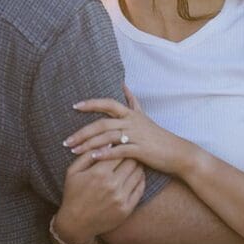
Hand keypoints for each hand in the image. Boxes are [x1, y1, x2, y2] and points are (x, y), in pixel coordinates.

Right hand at [54, 152, 145, 243]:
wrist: (75, 224)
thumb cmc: (73, 194)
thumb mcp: (73, 171)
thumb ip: (89, 154)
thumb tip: (106, 143)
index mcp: (99, 173)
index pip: (119, 152)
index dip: (121, 147)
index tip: (121, 145)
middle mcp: (112, 185)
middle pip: (131, 161)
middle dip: (130, 155)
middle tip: (130, 153)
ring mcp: (121, 198)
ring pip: (138, 173)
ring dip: (137, 166)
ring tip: (133, 163)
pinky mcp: (127, 209)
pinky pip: (140, 188)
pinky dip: (140, 179)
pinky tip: (135, 176)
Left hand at [64, 85, 197, 175]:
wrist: (178, 153)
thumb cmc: (158, 137)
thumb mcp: (144, 116)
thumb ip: (132, 102)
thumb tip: (124, 85)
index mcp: (131, 114)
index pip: (108, 104)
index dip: (91, 104)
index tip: (74, 106)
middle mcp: (132, 122)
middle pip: (102, 123)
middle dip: (82, 132)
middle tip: (66, 141)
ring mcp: (137, 136)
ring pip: (107, 137)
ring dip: (88, 144)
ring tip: (73, 152)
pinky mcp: (141, 150)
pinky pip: (119, 151)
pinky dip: (105, 154)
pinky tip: (92, 159)